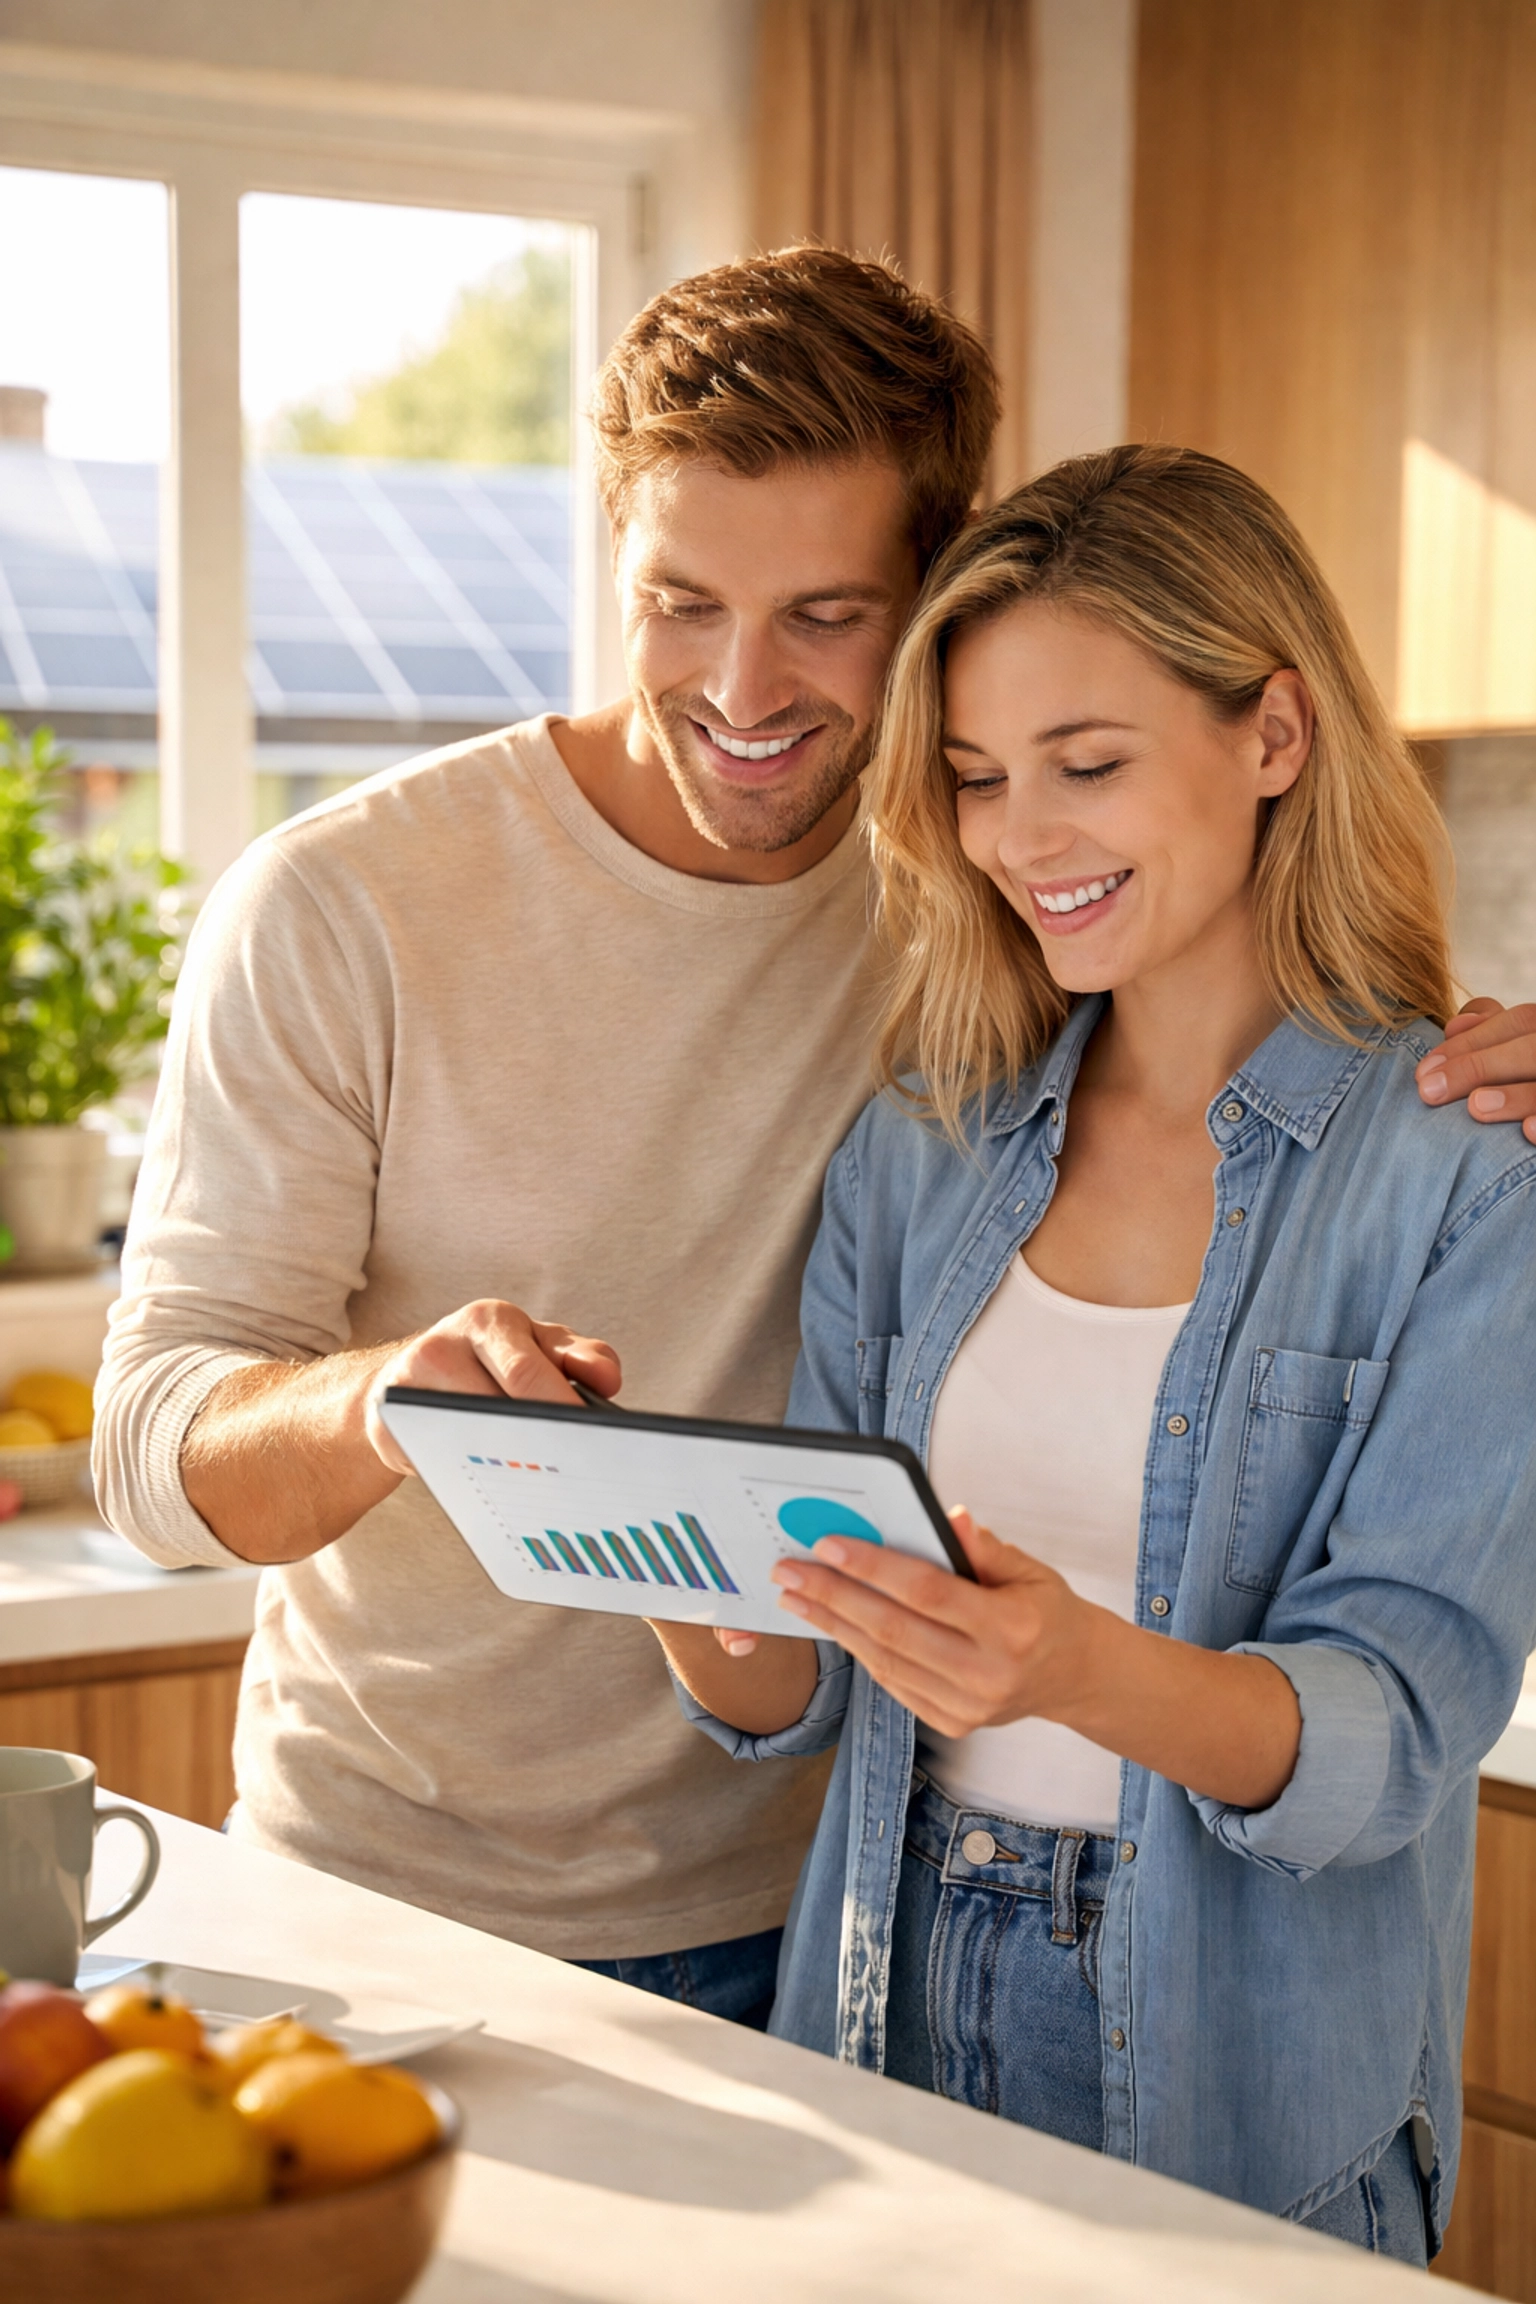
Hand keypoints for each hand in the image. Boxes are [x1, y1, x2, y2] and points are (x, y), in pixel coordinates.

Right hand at [364, 1300, 620, 1475]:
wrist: (402, 1382)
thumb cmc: (488, 1365)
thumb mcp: (536, 1348)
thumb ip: (579, 1357)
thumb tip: (607, 1382)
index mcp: (490, 1321)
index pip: (528, 1370)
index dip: (560, 1406)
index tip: (590, 1438)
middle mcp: (445, 1343)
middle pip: (496, 1403)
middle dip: (540, 1436)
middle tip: (573, 1470)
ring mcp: (408, 1383)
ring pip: (467, 1432)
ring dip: (507, 1461)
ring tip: (543, 1484)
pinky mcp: (386, 1421)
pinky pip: (433, 1456)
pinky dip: (468, 1473)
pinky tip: (498, 1490)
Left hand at [772, 1505, 1302, 1807]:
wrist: (1077, 1677)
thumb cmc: (1049, 1612)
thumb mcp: (1031, 1570)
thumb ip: (985, 1548)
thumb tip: (947, 1516)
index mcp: (1010, 1628)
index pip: (927, 1592)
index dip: (874, 1567)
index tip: (827, 1544)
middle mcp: (986, 1673)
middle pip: (893, 1630)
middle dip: (832, 1597)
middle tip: (787, 1570)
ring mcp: (967, 1706)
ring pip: (884, 1661)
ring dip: (833, 1625)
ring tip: (794, 1596)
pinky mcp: (951, 1723)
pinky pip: (892, 1683)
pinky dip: (859, 1651)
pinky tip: (832, 1624)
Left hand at [1416, 998, 1535, 1140]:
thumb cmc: (1530, 1083)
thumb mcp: (1519, 1055)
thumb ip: (1491, 1035)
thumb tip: (1455, 1025)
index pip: (1519, 1021)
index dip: (1471, 1042)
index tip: (1424, 1072)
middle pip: (1535, 1049)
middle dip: (1480, 1066)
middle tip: (1431, 1092)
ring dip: (1517, 1095)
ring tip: (1475, 1107)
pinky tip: (1529, 1131)